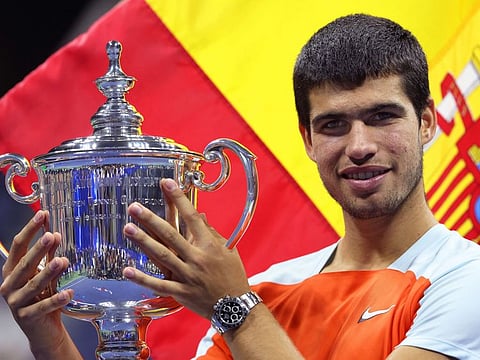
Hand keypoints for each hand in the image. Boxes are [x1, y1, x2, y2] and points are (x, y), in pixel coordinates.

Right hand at [0, 211, 78, 358]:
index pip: (18, 247)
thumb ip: (49, 256)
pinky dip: (56, 299)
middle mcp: (10, 286)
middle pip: (24, 264)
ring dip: (48, 272)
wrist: (43, 330)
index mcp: (12, 271)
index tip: (42, 215)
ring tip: (62, 261)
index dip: (29, 230)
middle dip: (38, 249)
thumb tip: (55, 234)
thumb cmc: (43, 298)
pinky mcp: (27, 318)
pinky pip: (43, 307)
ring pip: (33, 285)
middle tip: (51, 236)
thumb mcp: (46, 274)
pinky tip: (68, 293)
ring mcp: (16, 303)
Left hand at [122, 178, 250, 318]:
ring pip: (162, 256)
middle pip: (170, 235)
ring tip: (128, 228)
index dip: (178, 198)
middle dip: (151, 219)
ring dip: (143, 242)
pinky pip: (159, 284)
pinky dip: (143, 278)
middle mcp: (196, 258)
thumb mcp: (228, 250)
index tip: (166, 183)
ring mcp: (187, 275)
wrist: (235, 306)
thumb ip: (211, 232)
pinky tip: (127, 270)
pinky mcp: (180, 292)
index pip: (191, 217)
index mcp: (209, 245)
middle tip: (135, 207)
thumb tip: (200, 215)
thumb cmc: (232, 275)